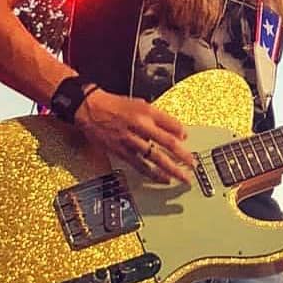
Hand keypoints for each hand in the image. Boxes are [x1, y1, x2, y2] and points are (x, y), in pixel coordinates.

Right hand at [75, 89, 193, 183]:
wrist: (89, 109)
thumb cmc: (114, 106)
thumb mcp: (140, 104)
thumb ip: (159, 117)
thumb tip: (177, 131)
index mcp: (145, 111)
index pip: (170, 123)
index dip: (181, 132)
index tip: (188, 139)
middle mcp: (139, 126)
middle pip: (166, 143)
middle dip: (182, 155)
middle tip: (193, 165)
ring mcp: (130, 140)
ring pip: (155, 157)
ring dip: (171, 168)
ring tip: (182, 177)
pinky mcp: (121, 151)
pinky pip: (140, 165)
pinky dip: (153, 173)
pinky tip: (163, 179)